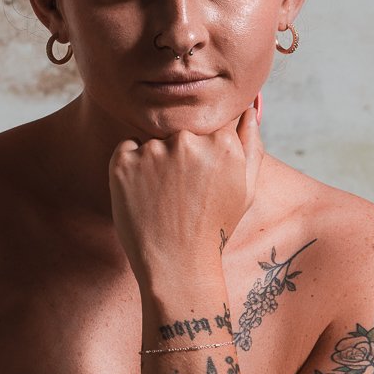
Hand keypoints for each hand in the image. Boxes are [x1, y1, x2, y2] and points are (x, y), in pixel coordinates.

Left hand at [108, 99, 262, 289]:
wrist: (177, 265)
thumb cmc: (215, 228)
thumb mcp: (246, 189)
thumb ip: (251, 144)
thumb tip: (248, 108)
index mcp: (222, 143)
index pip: (208, 128)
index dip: (204, 155)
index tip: (202, 182)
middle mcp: (187, 141)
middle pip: (179, 133)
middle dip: (180, 156)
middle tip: (182, 195)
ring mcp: (153, 150)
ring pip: (152, 141)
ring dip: (155, 162)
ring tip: (164, 199)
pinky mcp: (123, 162)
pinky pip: (127, 150)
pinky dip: (131, 167)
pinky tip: (143, 195)